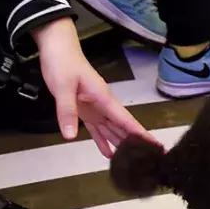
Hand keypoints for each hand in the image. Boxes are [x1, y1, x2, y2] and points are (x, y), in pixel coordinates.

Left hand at [31, 18, 160, 157]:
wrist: (56, 47)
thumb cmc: (62, 63)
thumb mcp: (63, 87)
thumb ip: (67, 110)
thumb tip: (71, 136)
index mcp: (103, 97)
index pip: (125, 119)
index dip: (138, 132)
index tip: (153, 145)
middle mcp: (103, 103)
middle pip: (121, 126)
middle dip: (134, 140)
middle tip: (147, 158)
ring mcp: (94, 106)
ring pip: (110, 128)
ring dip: (119, 142)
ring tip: (130, 161)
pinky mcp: (84, 108)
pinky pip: (95, 127)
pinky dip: (101, 139)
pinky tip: (107, 151)